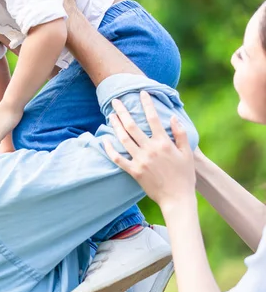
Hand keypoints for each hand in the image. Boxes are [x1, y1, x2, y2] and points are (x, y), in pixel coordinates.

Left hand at [103, 91, 196, 208]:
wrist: (177, 198)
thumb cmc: (184, 176)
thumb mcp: (187, 153)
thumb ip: (180, 134)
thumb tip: (173, 117)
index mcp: (164, 143)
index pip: (153, 118)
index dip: (147, 104)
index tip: (142, 93)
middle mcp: (150, 150)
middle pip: (132, 126)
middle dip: (123, 111)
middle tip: (116, 100)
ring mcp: (140, 160)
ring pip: (123, 139)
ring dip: (116, 126)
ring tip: (111, 116)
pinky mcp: (134, 171)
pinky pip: (118, 159)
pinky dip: (110, 150)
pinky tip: (104, 141)